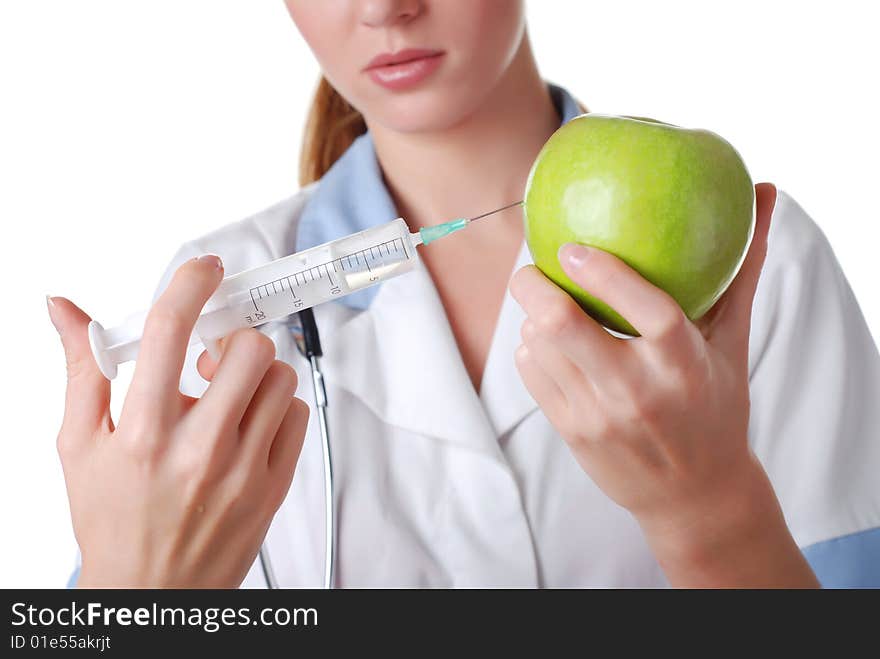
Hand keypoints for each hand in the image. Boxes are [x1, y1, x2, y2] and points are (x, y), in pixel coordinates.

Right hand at [49, 255, 308, 587]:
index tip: (204, 270)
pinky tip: (246, 422)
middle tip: (211, 355)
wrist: (152, 593)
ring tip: (225, 394)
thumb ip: (82, 369)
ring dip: (253, 372)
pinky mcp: (274, 486)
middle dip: (230, 339)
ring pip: (277, 377)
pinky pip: (294, 414)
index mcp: (141, 433)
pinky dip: (274, 405)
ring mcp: (243, 469)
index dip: (190, 284)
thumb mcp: (79, 445)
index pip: (171, 332)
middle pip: (245, 349)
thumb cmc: (112, 520)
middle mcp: (198, 450)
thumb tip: (65, 309)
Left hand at [510, 183, 816, 586]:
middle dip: (532, 285)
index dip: (604, 271)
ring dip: (532, 316)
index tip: (573, 246)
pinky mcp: (572, 433)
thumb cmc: (715, 407)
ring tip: (544, 304)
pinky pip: (532, 374)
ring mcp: (600, 416)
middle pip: (562, 324)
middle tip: (532, 268)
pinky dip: (531, 348)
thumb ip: (741, 271)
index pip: (645, 307)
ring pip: (538, 345)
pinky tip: (547, 343)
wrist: (693, 495)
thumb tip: (767, 192)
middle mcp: (639, 391)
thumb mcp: (733, 343)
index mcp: (685, 365)